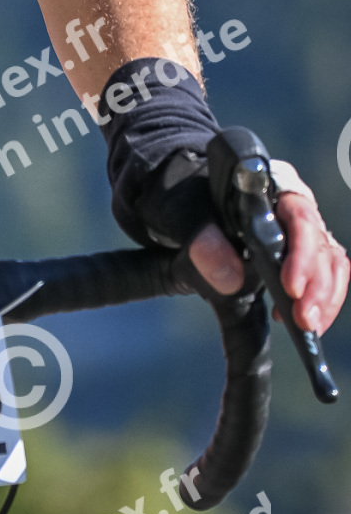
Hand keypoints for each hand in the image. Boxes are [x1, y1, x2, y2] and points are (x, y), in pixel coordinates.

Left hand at [188, 169, 348, 333]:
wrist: (183, 208)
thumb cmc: (185, 200)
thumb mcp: (182, 212)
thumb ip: (201, 239)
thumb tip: (230, 280)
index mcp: (269, 185)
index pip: (299, 215)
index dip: (301, 253)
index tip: (290, 286)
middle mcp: (293, 207)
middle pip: (320, 244)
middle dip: (316, 286)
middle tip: (302, 320)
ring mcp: (300, 232)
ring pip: (330, 264)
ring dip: (324, 298)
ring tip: (308, 327)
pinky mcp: (300, 257)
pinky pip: (325, 279)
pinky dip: (321, 303)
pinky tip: (302, 323)